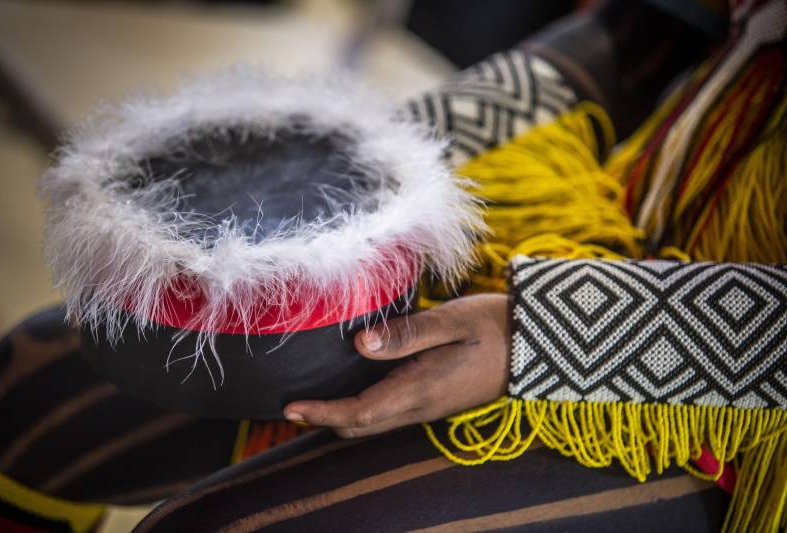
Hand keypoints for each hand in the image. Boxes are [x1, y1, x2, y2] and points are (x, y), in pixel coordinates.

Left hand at [283, 293, 509, 437]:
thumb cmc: (493, 326)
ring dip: (342, 416)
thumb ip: (406, 333)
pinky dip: (362, 407)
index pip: (359, 411)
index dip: (322, 413)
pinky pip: (389, 413)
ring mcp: (429, 407)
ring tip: (314, 397)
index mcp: (421, 388)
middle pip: (361, 425)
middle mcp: (421, 406)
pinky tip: (353, 385)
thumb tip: (359, 343)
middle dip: (324, 419)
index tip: (289, 408)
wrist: (536, 345)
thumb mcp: (451, 321)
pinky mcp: (435, 400)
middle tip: (292, 404)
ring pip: (374, 422)